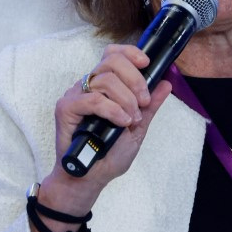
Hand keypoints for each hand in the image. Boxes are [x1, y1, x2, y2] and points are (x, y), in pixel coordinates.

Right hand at [42, 44, 172, 210]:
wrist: (92, 178)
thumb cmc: (111, 153)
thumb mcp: (138, 127)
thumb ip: (151, 105)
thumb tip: (166, 83)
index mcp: (105, 85)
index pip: (113, 55)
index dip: (130, 53)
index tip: (146, 63)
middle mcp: (89, 85)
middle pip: (112, 62)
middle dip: (135, 80)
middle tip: (144, 102)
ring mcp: (76, 95)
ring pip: (105, 80)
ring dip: (126, 99)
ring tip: (131, 119)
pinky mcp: (66, 108)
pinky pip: (92, 99)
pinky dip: (112, 109)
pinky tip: (122, 122)